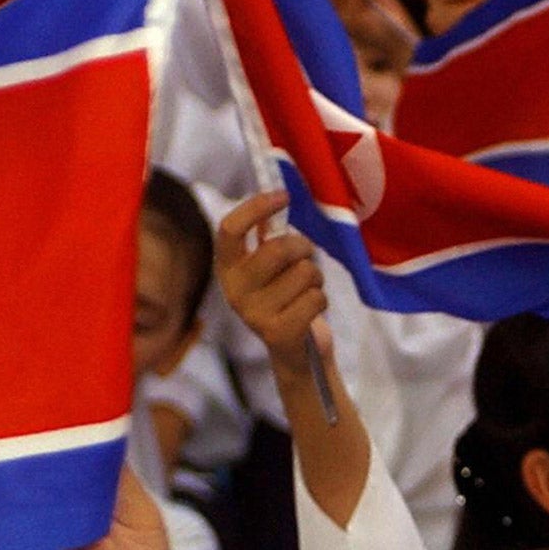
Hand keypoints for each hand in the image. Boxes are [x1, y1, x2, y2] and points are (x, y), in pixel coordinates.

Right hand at [216, 192, 329, 381]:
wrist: (292, 353)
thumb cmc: (284, 298)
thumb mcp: (269, 268)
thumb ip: (268, 236)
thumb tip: (276, 197)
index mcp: (228, 269)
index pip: (229, 229)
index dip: (256, 207)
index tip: (283, 196)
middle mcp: (235, 291)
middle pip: (278, 249)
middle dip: (303, 247)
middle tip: (306, 256)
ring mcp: (254, 314)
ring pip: (304, 273)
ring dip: (315, 278)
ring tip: (306, 290)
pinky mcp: (278, 333)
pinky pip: (315, 298)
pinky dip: (321, 300)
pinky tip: (309, 311)